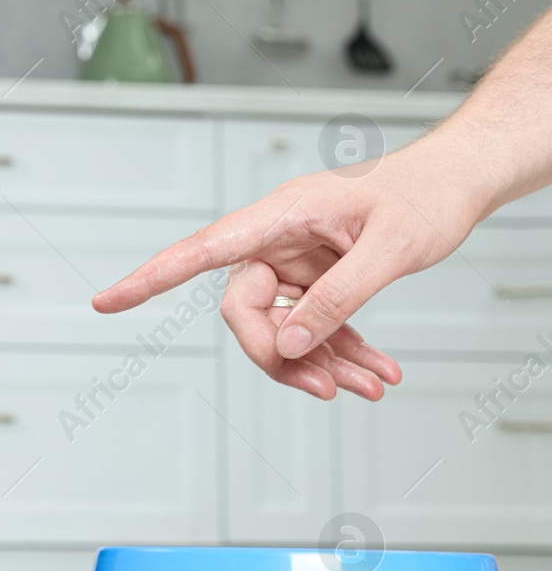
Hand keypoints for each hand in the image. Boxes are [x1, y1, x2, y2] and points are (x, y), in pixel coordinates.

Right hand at [91, 147, 493, 399]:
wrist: (463, 181)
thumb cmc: (429, 194)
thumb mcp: (391, 248)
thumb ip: (337, 298)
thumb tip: (289, 343)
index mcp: (281, 214)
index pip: (201, 251)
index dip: (150, 278)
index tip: (106, 301)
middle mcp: (279, 239)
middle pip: (246, 310)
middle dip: (283, 357)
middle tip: (328, 389)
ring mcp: (299, 261)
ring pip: (285, 327)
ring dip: (323, 364)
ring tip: (371, 386)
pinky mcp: (322, 278)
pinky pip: (318, 325)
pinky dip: (345, 352)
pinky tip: (377, 371)